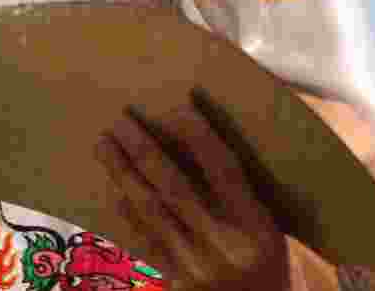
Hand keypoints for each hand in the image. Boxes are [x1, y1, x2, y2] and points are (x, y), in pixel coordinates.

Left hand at [94, 103, 291, 290]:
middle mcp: (223, 246)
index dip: (200, 135)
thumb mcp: (270, 230)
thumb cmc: (267, 266)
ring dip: (123, 173)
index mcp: (257, 228)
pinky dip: (126, 211)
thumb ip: (240, 193)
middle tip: (121, 118)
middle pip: (176, 187)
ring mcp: (195, 268)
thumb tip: (198, 138)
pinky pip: (143, 240)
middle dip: (145, 150)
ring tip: (104, 144)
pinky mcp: (175, 285)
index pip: (224, 170)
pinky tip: (112, 187)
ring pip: (151, 211)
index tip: (179, 102)